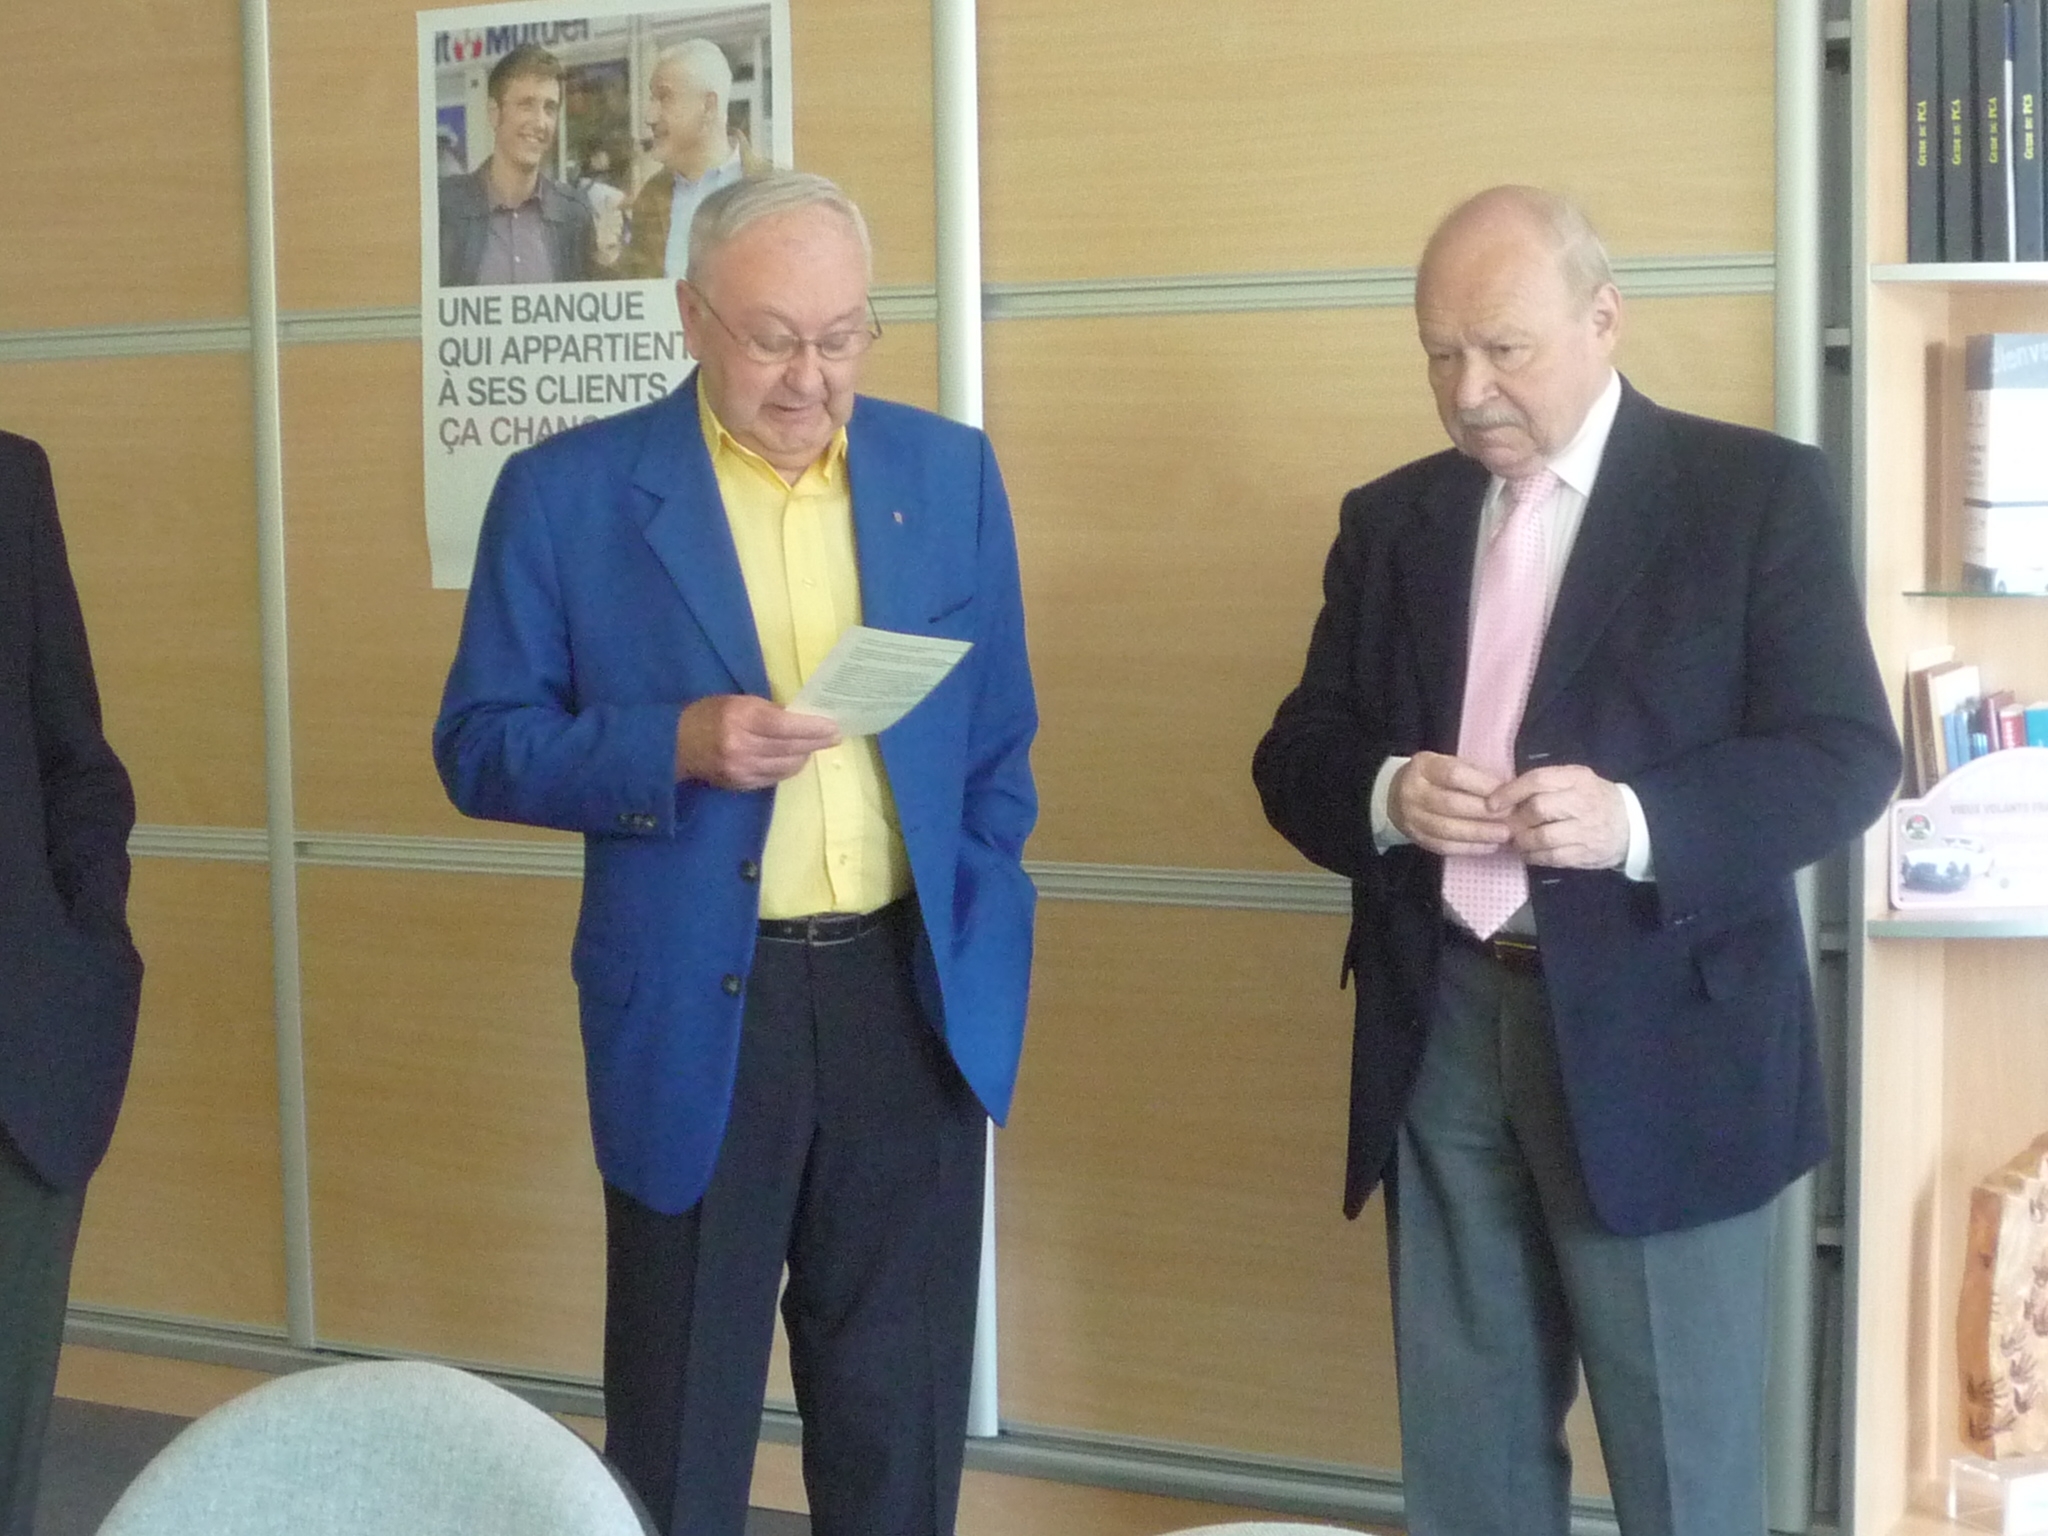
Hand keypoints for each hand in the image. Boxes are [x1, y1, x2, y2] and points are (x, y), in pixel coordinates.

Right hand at [675, 696, 840, 790]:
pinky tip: (791, 760)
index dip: (813, 729)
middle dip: (815, 743)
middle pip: (790, 749)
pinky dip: (786, 768)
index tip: (833, 728)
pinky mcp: (741, 784)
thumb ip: (768, 710)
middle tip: (833, 737)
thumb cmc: (708, 715)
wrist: (674, 745)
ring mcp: (742, 769)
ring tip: (811, 748)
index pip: (786, 726)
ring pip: (786, 767)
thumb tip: (799, 719)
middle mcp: (743, 746)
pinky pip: (774, 778)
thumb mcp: (737, 702)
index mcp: (741, 719)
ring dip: (803, 757)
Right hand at [1389, 751, 1514, 856]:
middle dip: (1484, 812)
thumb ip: (1472, 773)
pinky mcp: (1417, 838)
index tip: (1506, 793)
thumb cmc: (1433, 777)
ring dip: (1479, 833)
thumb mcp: (1447, 763)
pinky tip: (1489, 846)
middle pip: (1450, 804)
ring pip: (1447, 829)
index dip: (1482, 785)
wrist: (1396, 795)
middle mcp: (1413, 792)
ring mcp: (1412, 817)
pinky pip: (1444, 846)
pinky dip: (1469, 848)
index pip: (1453, 775)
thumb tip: (1506, 789)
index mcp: (1424, 766)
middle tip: (1510, 816)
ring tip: (1504, 834)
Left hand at [1490, 764, 1629, 869]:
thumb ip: (1546, 783)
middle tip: (1506, 824)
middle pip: (1538, 808)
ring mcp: (1585, 830)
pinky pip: (1551, 857)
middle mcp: (1582, 802)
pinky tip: (1527, 852)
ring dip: (1521, 840)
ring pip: (1542, 836)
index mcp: (1577, 779)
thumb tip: (1506, 794)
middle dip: (1516, 818)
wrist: (1633, 825)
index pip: (1538, 780)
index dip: (1510, 791)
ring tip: (1515, 840)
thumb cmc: (1594, 799)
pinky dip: (1533, 856)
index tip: (1492, 803)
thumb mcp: (1576, 780)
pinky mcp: (1584, 854)